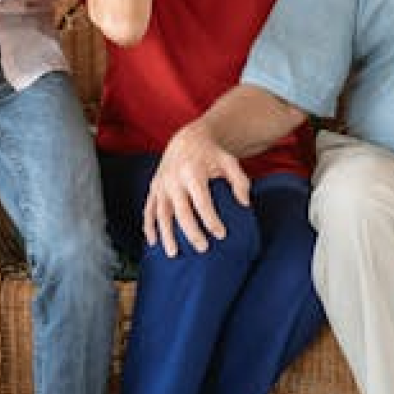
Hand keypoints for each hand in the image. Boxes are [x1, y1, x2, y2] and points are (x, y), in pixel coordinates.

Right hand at [143, 120, 250, 256]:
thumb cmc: (211, 153)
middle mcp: (174, 179)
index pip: (202, 202)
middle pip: (181, 211)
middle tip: (202, 248)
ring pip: (161, 214)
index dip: (211, 220)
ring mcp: (162, 184)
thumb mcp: (229, 161)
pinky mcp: (154, 188)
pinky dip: (149, 227)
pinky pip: (148, 209)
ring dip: (166, 235)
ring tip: (174, 254)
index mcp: (193, 172)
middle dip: (191, 232)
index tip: (222, 234)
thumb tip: (245, 204)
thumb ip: (240, 180)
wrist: (187, 139)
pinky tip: (153, 242)